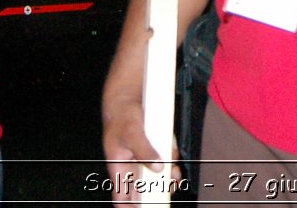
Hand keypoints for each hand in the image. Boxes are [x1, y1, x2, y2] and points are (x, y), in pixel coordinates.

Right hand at [100, 89, 177, 204]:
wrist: (129, 98)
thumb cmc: (122, 117)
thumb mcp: (132, 133)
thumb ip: (144, 151)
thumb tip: (159, 168)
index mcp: (120, 169)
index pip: (121, 198)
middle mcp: (132, 168)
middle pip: (144, 192)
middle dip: (158, 194)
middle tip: (168, 190)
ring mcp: (144, 160)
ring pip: (157, 178)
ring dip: (168, 180)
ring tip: (176, 177)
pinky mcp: (155, 150)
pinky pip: (166, 162)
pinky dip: (172, 163)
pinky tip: (175, 160)